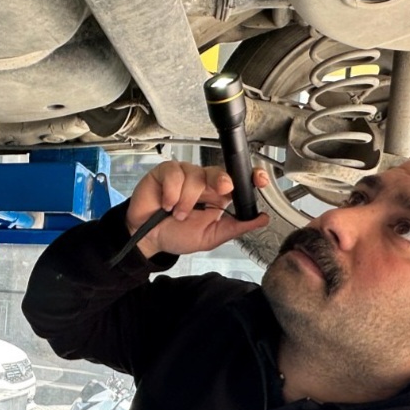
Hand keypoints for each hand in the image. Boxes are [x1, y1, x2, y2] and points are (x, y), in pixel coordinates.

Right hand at [127, 161, 269, 257]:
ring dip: (187, 200)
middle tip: (220, 192)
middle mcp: (204, 182)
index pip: (238, 180)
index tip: (259, 180)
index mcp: (218, 196)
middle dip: (221, 180)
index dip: (251, 176)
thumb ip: (236, 227)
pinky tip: (166, 204)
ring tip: (177, 214)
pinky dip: (171, 192)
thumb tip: (262, 219)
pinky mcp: (166, 172)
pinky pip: (175, 173)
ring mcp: (184, 175)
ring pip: (195, 175)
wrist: (147, 239)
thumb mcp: (210, 237)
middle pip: (219, 171)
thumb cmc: (177, 235)